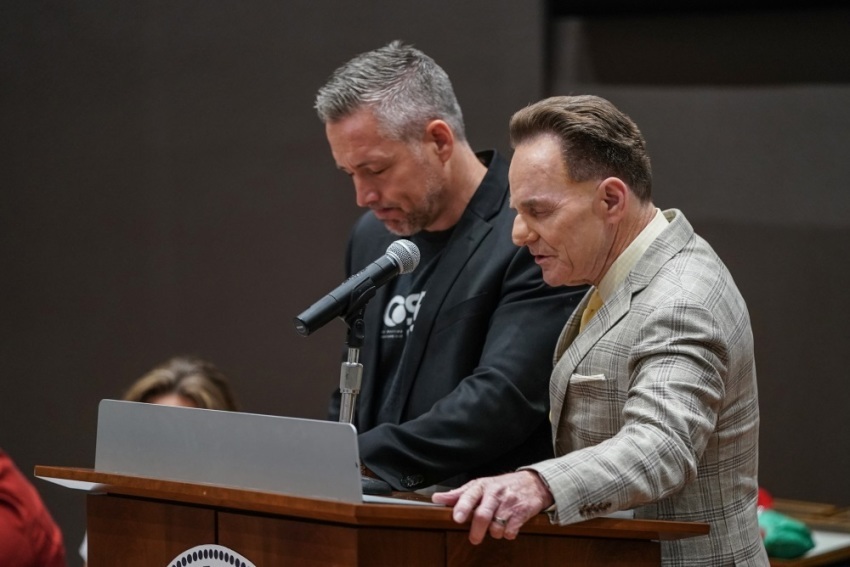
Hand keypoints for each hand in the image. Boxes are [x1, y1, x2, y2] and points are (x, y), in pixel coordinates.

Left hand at [431, 470, 553, 543]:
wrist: (532, 483)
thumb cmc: (501, 486)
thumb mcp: (479, 486)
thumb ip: (458, 494)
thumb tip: (437, 498)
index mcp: (482, 486)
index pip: (470, 496)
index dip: (463, 507)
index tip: (457, 518)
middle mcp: (495, 493)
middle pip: (483, 515)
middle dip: (477, 530)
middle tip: (474, 539)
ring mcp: (509, 503)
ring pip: (496, 526)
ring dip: (494, 532)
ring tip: (494, 527)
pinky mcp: (522, 513)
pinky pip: (511, 531)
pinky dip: (507, 534)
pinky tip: (507, 527)